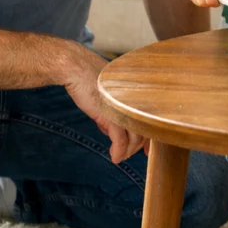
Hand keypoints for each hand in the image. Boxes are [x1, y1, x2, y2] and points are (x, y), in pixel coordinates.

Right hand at [61, 44, 145, 164]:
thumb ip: (116, 113)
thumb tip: (114, 133)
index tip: (147, 150)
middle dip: (138, 146)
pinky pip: (120, 139)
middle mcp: (136, 100)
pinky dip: (118, 151)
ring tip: (119, 156)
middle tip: (129, 155)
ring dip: (127, 151)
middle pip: (144, 129)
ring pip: (134, 137)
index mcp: (137, 94)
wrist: (76, 70)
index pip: (150, 118)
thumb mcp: (108, 98)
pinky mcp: (113, 115)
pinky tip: (115, 157)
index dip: (149, 136)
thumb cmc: (90, 81)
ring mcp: (126, 108)